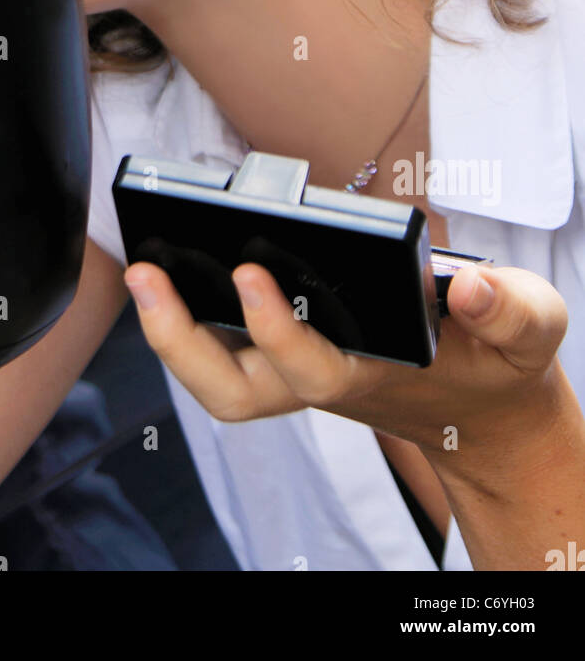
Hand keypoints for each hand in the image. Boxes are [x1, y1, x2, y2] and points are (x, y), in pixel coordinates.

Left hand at [123, 259, 569, 460]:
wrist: (482, 403)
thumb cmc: (496, 360)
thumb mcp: (529, 329)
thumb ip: (512, 310)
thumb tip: (469, 286)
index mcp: (376, 375)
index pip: (313, 367)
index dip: (276, 328)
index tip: (252, 271)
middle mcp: (323, 380)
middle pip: (234, 390)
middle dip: (181, 340)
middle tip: (147, 273)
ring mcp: (297, 372)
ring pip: (217, 379)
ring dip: (170, 333)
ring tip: (142, 267)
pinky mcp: (286, 354)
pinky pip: (223, 351)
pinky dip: (189, 318)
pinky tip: (167, 267)